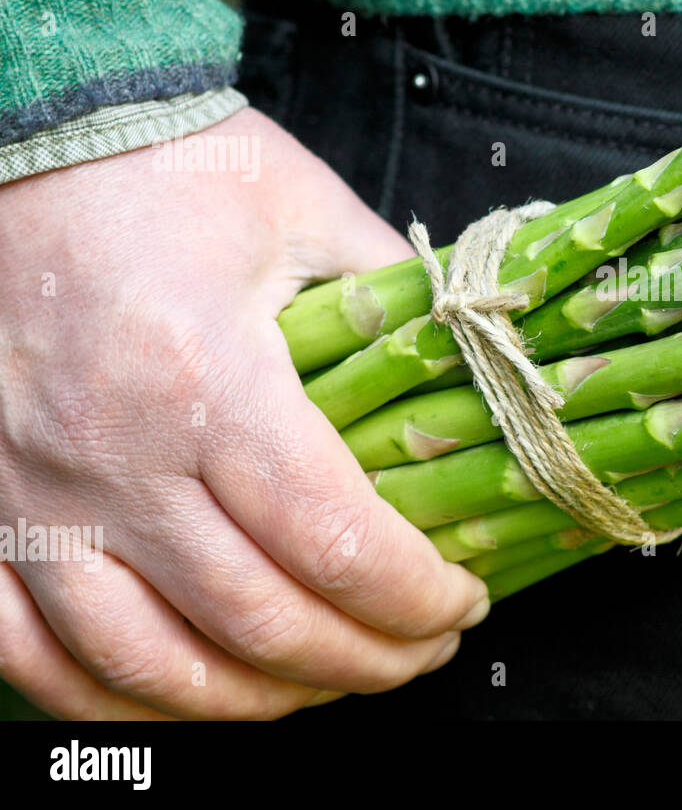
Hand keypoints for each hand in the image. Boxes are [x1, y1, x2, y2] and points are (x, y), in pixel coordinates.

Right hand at [0, 106, 487, 718]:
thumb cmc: (174, 168)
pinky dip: (116, 700)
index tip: (462, 603)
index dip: (416, 596)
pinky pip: (30, 652)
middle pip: (258, 622)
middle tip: (422, 652)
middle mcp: (111, 456)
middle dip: (365, 660)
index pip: (333, 541)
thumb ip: (398, 297)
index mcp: (207, 379)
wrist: (35, 142)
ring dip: (258, 701)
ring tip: (328, 684)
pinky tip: (188, 696)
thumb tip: (475, 362)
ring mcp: (31, 495)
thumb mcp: (308, 212)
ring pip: (147, 663)